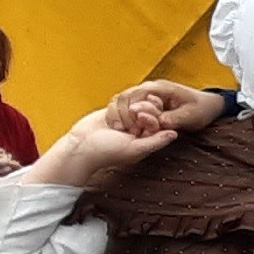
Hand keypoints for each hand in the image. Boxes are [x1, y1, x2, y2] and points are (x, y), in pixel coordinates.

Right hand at [40, 103, 183, 186]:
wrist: (79, 146)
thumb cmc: (106, 152)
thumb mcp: (135, 149)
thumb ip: (156, 141)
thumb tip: (175, 134)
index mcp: (147, 138)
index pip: (160, 121)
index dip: (155, 115)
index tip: (143, 115)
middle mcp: (139, 128)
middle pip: (151, 109)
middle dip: (143, 108)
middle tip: (132, 114)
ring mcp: (126, 119)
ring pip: (136, 103)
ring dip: (127, 109)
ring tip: (117, 122)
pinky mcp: (113, 112)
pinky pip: (121, 101)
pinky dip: (117, 106)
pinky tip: (110, 116)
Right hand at [111, 80, 226, 136]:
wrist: (209, 105)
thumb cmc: (201, 110)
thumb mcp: (189, 116)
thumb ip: (171, 119)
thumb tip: (154, 121)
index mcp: (160, 88)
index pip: (135, 95)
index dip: (129, 111)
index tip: (130, 127)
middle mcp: (149, 88)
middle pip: (125, 98)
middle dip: (121, 114)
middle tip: (123, 131)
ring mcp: (145, 93)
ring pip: (122, 101)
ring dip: (119, 115)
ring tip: (120, 130)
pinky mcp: (143, 101)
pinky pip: (125, 106)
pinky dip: (121, 116)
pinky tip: (122, 128)